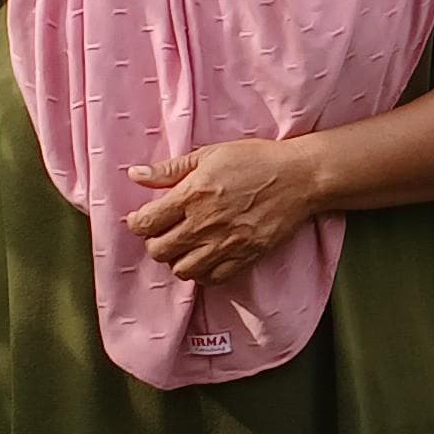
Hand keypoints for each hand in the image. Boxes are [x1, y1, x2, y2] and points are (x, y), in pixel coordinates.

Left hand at [124, 139, 320, 284]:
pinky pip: (212, 279)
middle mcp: (205, 224)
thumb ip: (169, 169)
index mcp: (192, 195)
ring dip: (177, 259)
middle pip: (159, 250)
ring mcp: (226, 244)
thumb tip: (134, 175)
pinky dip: (202, 273)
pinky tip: (205, 257)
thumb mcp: (209, 154)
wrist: (299, 178)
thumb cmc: (255, 160)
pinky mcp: (245, 257)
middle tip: (162, 232)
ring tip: (183, 246)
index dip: (137, 223)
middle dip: (154, 242)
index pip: (147, 222)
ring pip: (182, 270)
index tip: (141, 219)